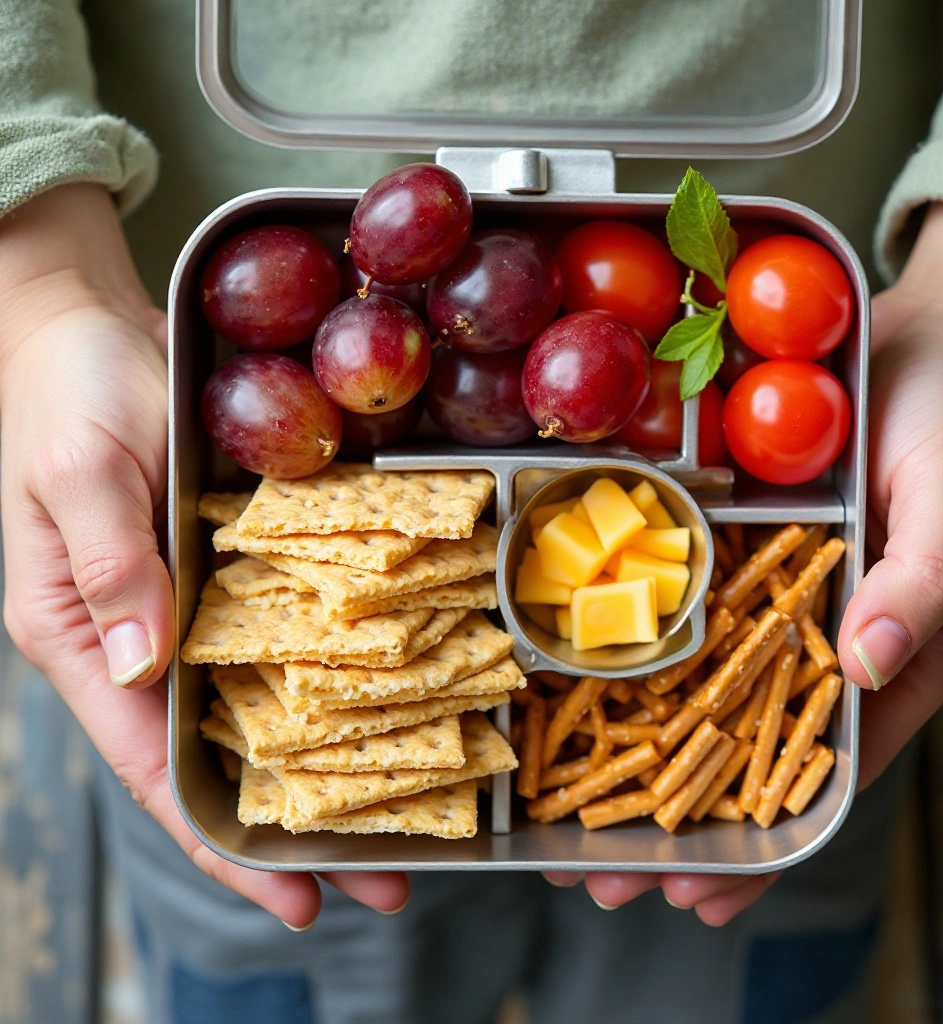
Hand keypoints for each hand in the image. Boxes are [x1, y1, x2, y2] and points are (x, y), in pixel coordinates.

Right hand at [0, 186, 408, 926]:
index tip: (295, 896)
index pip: (155, 766)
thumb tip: (143, 664)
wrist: (92, 330)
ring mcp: (190, 608)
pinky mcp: (230, 569)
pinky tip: (384, 701)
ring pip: (259, 706)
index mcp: (85, 639)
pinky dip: (327, 676)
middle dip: (296, 824)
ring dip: (327, 761)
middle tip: (386, 878)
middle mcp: (142, 640)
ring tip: (408, 811)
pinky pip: (282, 635)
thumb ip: (109, 565)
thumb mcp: (79, 471)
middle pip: (220, 755)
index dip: (220, 841)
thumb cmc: (65, 394)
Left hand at [547, 204, 942, 922]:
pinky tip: (599, 697)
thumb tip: (872, 664)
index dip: (765, 839)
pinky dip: (655, 667)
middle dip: (684, 820)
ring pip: (717, 700)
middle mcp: (844, 641)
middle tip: (603, 874)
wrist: (927, 336)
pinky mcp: (757, 559)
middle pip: (755, 753)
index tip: (700, 893)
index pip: (829, 774)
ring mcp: (793, 603)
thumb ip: (925, 582)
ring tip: (578, 815)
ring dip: (651, 758)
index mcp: (906, 653)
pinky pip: (702, 625)